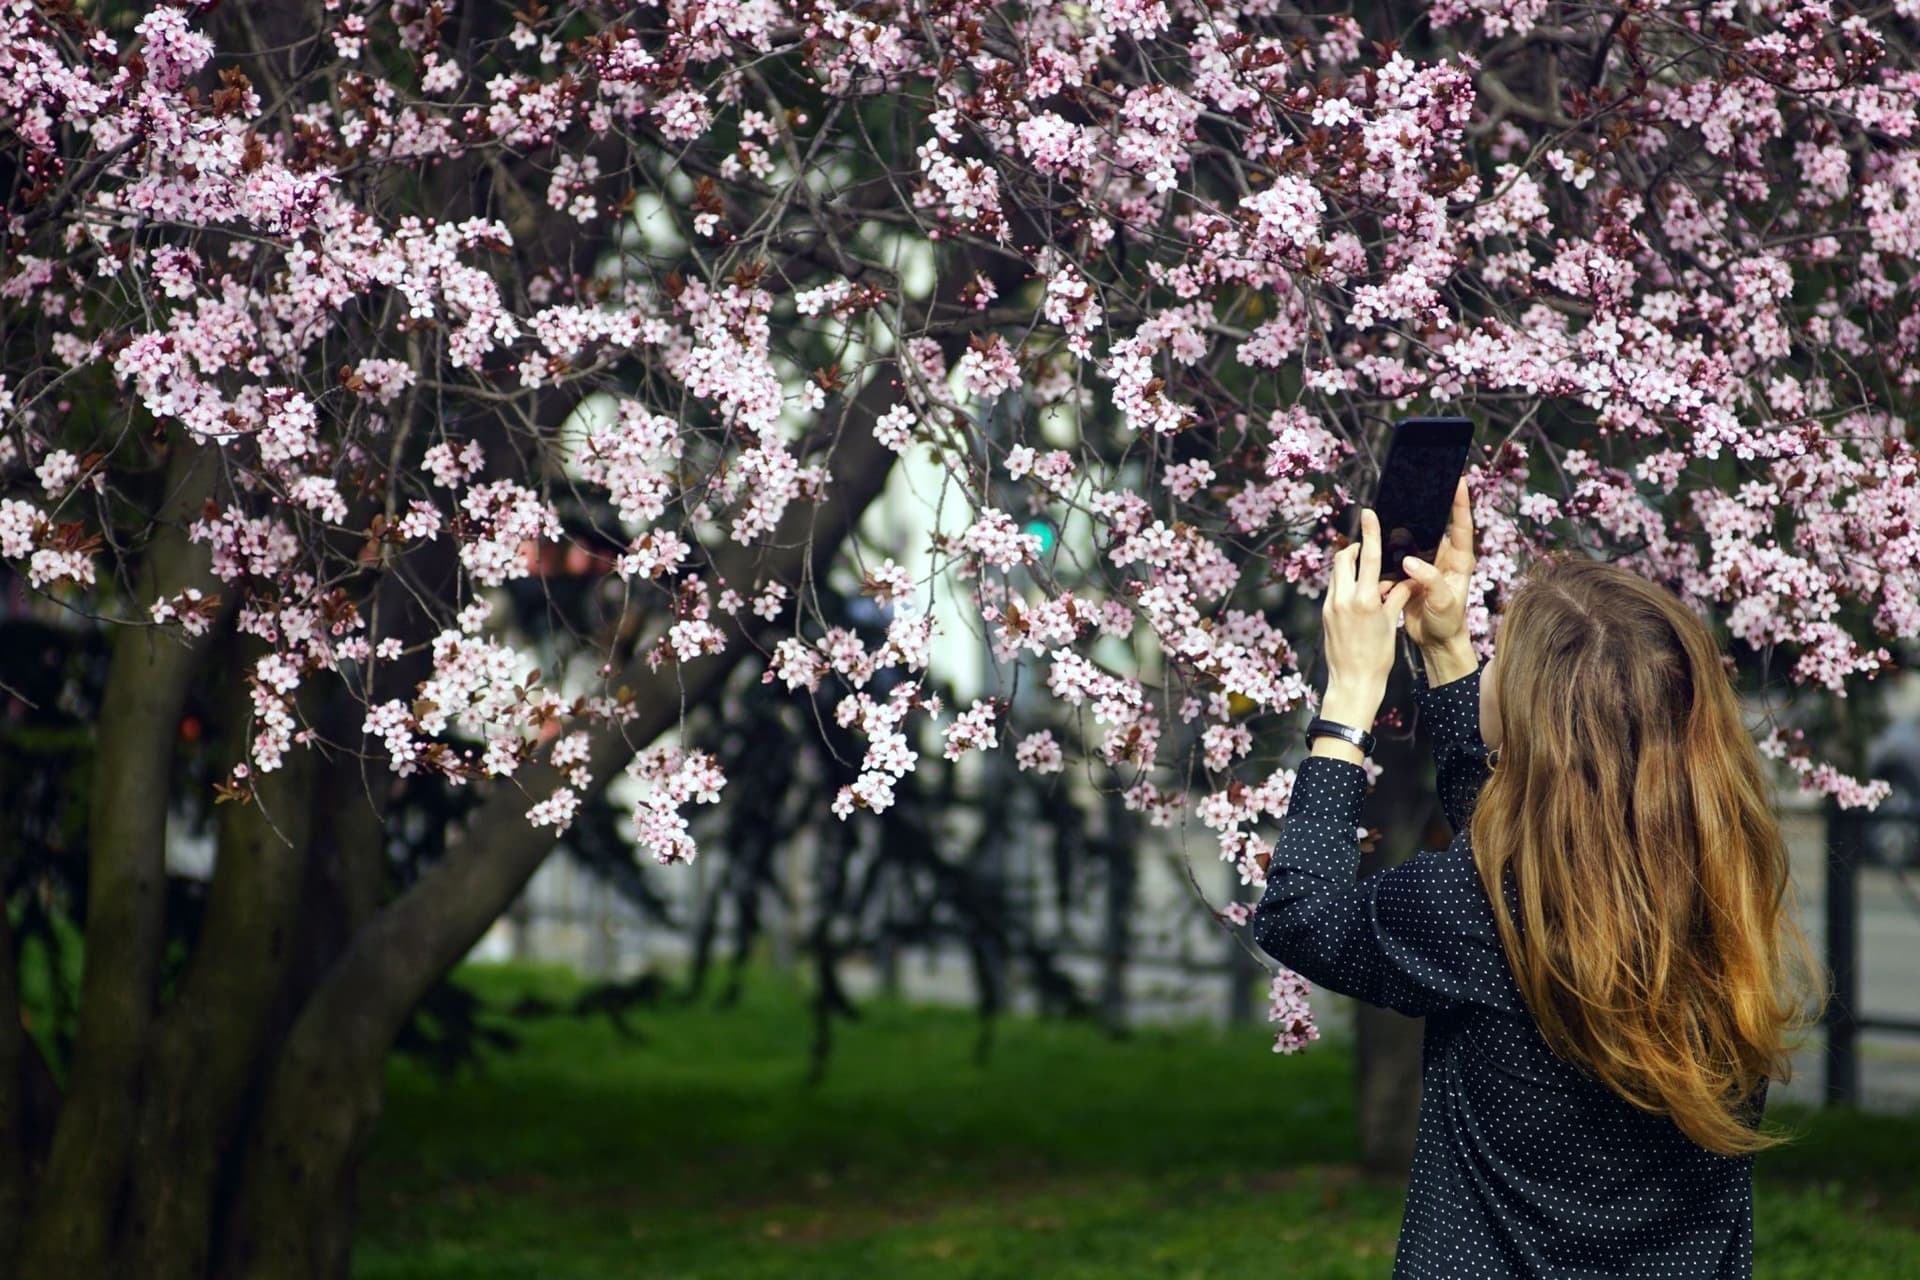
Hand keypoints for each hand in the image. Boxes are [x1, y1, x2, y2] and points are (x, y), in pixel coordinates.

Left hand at [1321, 507, 1416, 721]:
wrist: (1353, 682)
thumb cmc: (1377, 657)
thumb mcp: (1391, 623)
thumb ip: (1396, 596)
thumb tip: (1407, 580)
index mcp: (1365, 600)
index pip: (1369, 557)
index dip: (1370, 533)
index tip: (1368, 513)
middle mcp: (1344, 598)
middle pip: (1345, 558)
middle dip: (1356, 548)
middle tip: (1369, 549)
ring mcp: (1331, 606)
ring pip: (1337, 572)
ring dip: (1349, 565)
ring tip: (1367, 574)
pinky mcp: (1325, 614)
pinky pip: (1334, 588)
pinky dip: (1345, 583)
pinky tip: (1359, 593)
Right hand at [1399, 477, 1474, 651]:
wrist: (1435, 642)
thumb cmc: (1448, 622)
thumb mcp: (1444, 602)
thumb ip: (1429, 580)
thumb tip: (1408, 562)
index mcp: (1459, 561)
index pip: (1462, 527)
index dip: (1460, 503)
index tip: (1458, 481)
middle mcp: (1443, 558)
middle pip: (1432, 528)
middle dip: (1420, 512)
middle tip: (1410, 490)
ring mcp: (1425, 565)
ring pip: (1410, 543)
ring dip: (1397, 537)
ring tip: (1384, 522)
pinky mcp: (1408, 575)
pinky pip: (1395, 560)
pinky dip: (1385, 558)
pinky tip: (1375, 551)